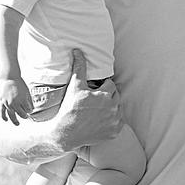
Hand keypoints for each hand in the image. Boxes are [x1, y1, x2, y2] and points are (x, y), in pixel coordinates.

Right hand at [0, 49, 122, 161]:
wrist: (65, 134)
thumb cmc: (69, 109)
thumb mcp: (74, 86)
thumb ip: (79, 67)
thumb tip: (78, 51)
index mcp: (104, 95)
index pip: (110, 84)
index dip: (101, 86)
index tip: (94, 91)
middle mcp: (112, 108)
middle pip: (115, 96)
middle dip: (107, 96)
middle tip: (95, 100)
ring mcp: (114, 121)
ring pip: (118, 108)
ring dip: (111, 107)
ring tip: (98, 110)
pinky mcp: (114, 132)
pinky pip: (119, 122)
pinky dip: (113, 120)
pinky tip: (102, 120)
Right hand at [0, 76, 31, 124]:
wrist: (9, 77)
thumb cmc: (19, 84)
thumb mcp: (27, 92)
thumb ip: (29, 101)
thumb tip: (31, 110)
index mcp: (23, 99)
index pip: (29, 110)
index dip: (30, 110)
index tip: (29, 109)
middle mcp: (15, 103)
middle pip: (21, 114)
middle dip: (24, 115)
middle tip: (25, 115)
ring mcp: (8, 103)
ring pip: (12, 115)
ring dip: (15, 121)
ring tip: (18, 124)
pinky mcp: (2, 103)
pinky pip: (2, 112)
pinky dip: (4, 117)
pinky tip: (6, 120)